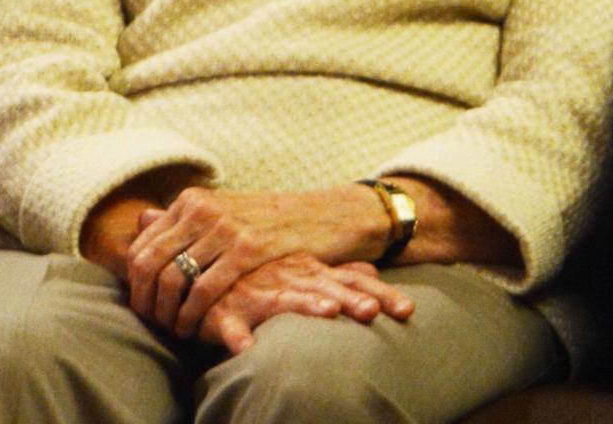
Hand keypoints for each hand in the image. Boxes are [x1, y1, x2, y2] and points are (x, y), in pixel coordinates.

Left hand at [125, 185, 387, 336]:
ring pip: (173, 276)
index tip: (141, 306)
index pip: (142, 243)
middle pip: (149, 261)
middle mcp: (203, 209)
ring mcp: (225, 226)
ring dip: (166, 312)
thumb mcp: (224, 210)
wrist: (324, 215)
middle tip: (151, 324)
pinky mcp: (247, 247)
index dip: (134, 282)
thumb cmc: (272, 220)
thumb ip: (184, 218)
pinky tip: (194, 328)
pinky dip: (192, 314)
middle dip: (144, 300)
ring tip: (173, 330)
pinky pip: (205, 287)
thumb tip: (140, 219)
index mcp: (193, 200)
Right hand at [195, 253, 413, 353]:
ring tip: (327, 313)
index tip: (408, 311)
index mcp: (309, 270)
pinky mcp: (224, 310)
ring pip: (283, 299)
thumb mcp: (301, 270)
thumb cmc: (260, 274)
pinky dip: (235, 335)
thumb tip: (373, 274)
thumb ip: (336, 273)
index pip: (351, 280)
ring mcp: (257, 292)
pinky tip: (244, 348)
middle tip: (374, 312)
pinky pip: (228, 324)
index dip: (380, 294)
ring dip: (305, 305)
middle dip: (350, 299)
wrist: (203, 264)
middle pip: (325, 288)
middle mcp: (288, 277)